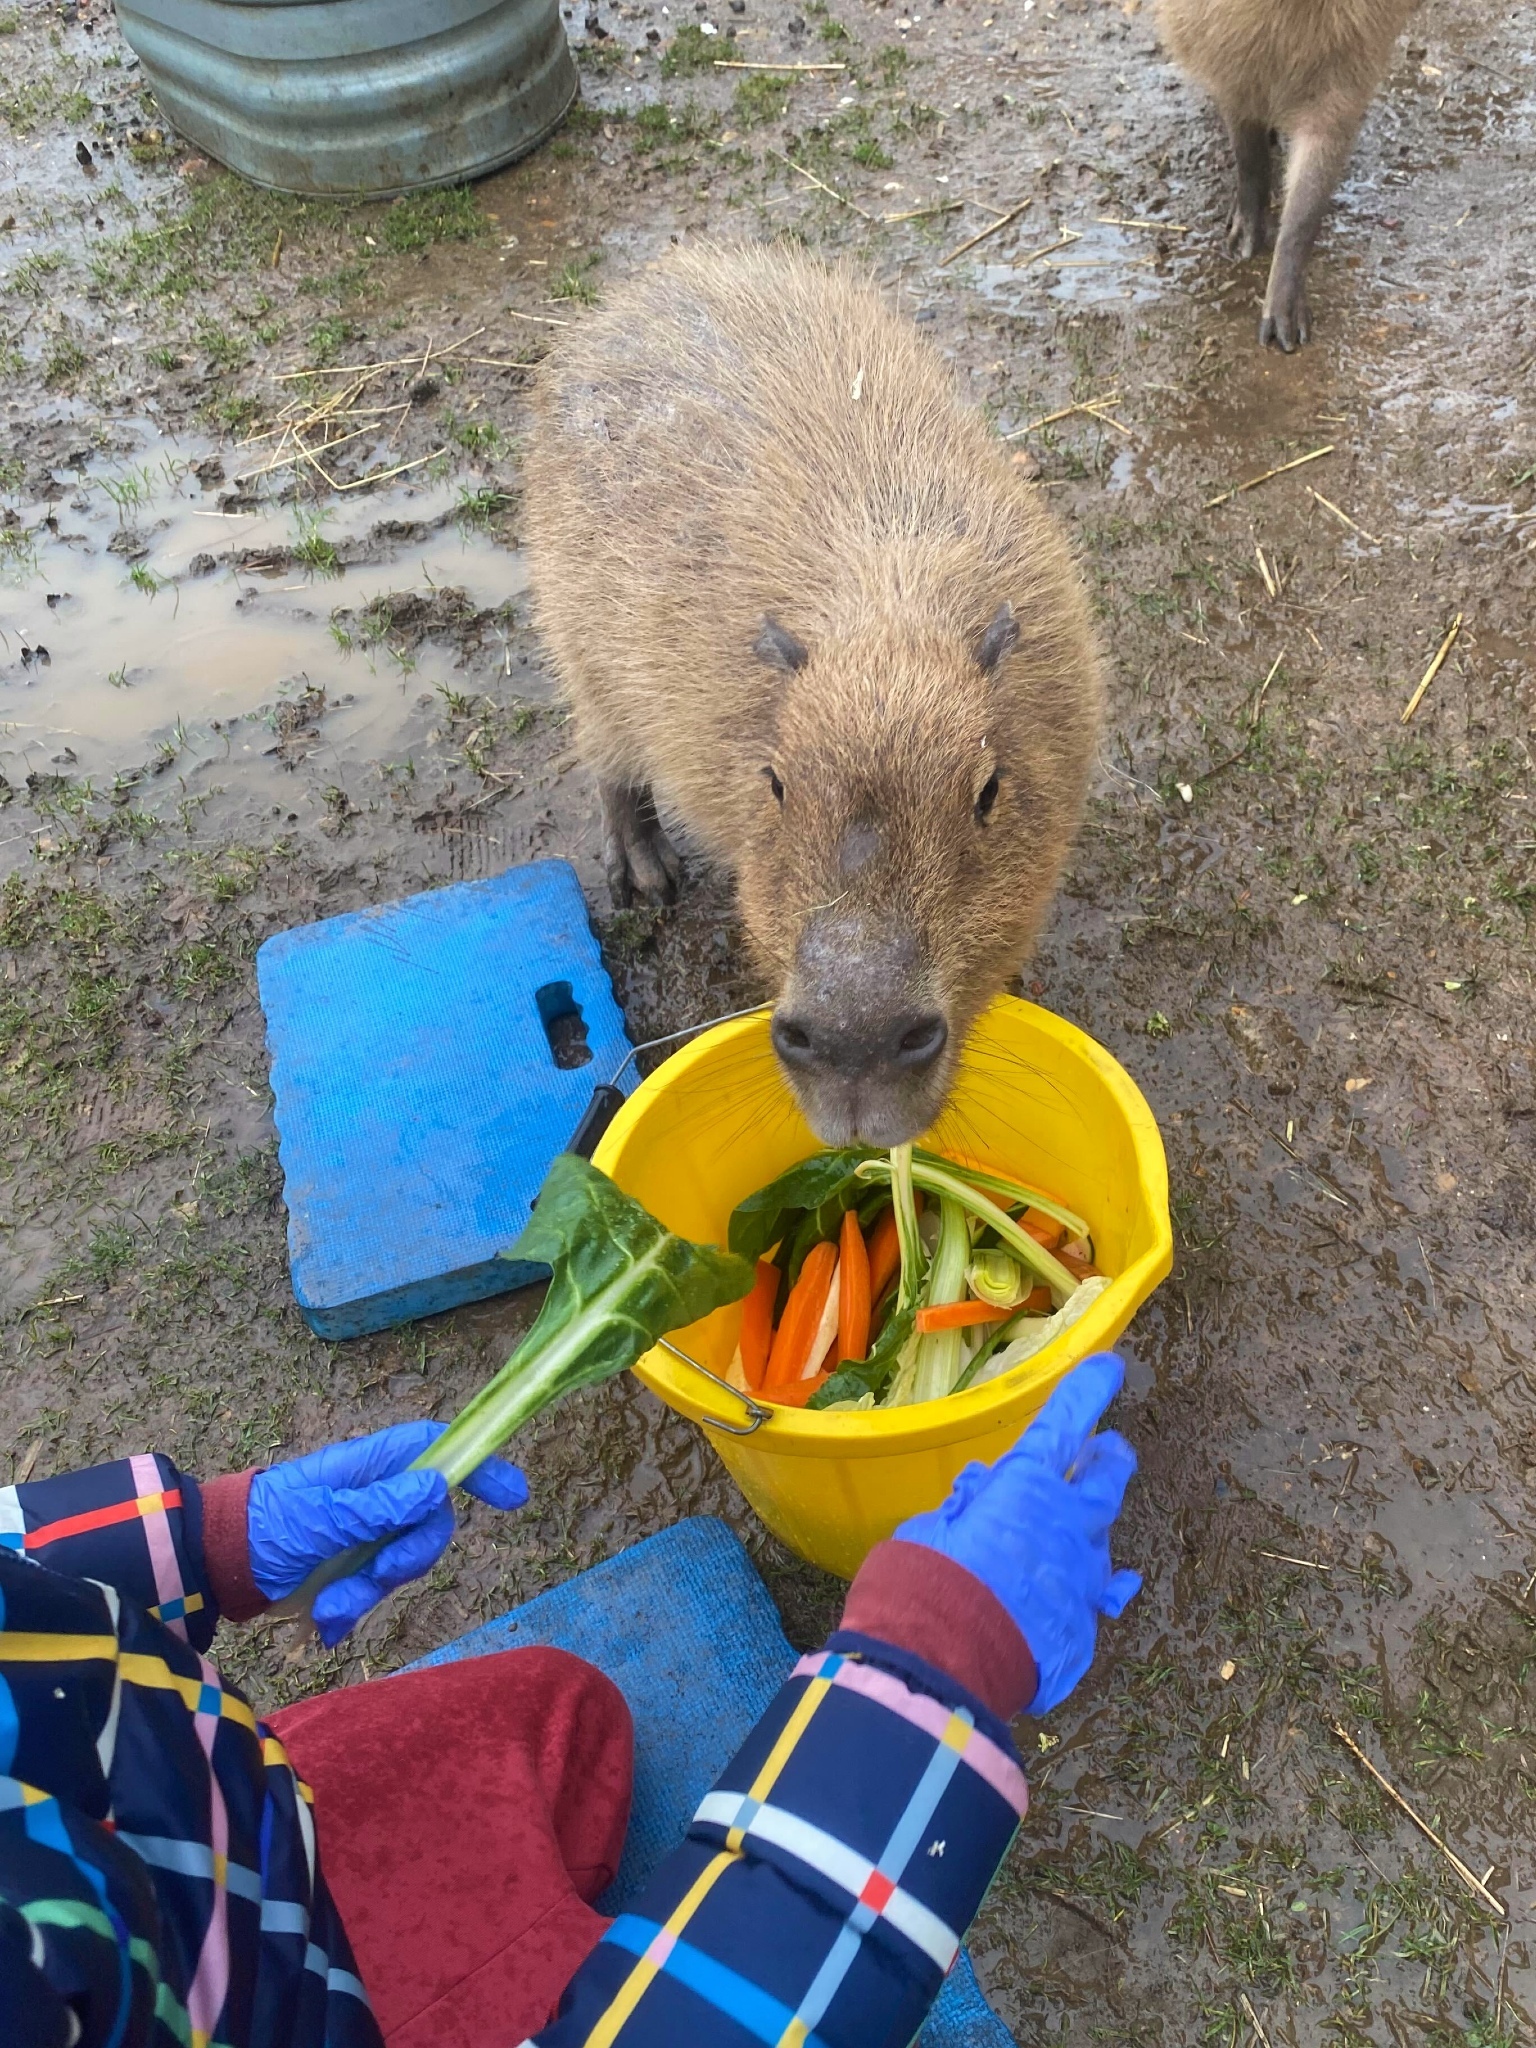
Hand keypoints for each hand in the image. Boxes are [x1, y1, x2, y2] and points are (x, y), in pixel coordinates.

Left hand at [248, 1422, 527, 1645]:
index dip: (477, 1465)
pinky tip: (326, 1624)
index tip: (512, 1498)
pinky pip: (375, 1589)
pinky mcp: (349, 1567)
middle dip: (407, 1557)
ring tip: (330, 1608)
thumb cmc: (262, 1525)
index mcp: (369, 1466)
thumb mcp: (320, 1517)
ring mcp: (363, 1531)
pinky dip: (353, 1609)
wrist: (215, 1565)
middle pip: (428, 1520)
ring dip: (370, 1591)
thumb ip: (378, 1505)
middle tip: (377, 1578)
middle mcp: (375, 1495)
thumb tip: (437, 1486)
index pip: (436, 1450)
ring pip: (402, 1561)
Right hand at [895, 1353, 1139, 1712]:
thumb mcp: (930, 1527)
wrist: (941, 1666)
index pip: (1066, 1420)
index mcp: (1026, 1485)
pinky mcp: (1083, 1628)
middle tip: (1108, 1450)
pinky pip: (1093, 1601)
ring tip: (1076, 1533)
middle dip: (1109, 1458)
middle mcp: (1068, 1524)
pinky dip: (1089, 1591)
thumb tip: (981, 1495)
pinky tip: (1107, 1591)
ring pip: (1101, 1542)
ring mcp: (1083, 1579)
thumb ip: (963, 1507)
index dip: (1090, 1389)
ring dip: (1086, 1532)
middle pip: (1107, 1477)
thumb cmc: (921, 1581)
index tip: (1109, 1367)